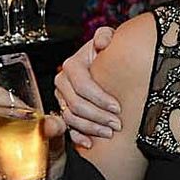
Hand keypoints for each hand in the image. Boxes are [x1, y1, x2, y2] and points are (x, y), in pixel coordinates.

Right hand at [55, 26, 119, 146]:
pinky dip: (78, 136)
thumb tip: (103, 42)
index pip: (83, 85)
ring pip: (71, 118)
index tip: (118, 107)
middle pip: (76, 104)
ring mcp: (62, 98)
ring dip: (91, 128)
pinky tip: (90, 143)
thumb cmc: (105, 52)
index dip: (100, 98)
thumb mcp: (107, 39)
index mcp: (72, 66)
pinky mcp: (64, 110)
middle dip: (98, 116)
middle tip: (117, 124)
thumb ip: (105, 36)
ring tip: (109, 133)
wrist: (102, 64)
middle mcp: (63, 83)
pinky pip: (67, 127)